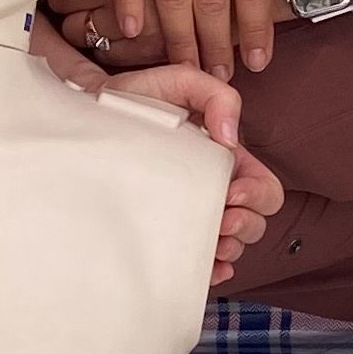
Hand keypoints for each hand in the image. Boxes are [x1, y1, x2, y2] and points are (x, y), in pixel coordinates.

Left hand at [26, 40, 288, 285]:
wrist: (88, 119)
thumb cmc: (133, 99)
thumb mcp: (178, 81)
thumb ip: (215, 96)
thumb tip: (230, 140)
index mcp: (224, 160)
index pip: (264, 187)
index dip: (258, 195)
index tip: (231, 192)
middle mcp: (214, 191)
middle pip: (255, 222)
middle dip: (246, 226)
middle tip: (222, 221)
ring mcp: (191, 215)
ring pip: (232, 246)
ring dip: (230, 249)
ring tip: (210, 244)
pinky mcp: (166, 234)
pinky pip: (199, 265)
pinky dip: (211, 272)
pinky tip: (204, 268)